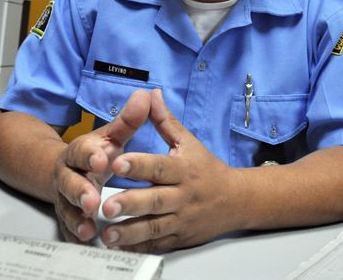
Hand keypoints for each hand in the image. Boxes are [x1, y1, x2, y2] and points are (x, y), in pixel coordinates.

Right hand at [53, 89, 150, 242]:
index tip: (102, 160)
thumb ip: (127, 121)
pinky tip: (85, 241)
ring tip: (89, 227)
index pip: (82, 151)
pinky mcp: (67, 217)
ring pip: (67, 208)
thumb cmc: (96, 154)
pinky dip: (76, 235)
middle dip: (79, 191)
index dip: (90, 156)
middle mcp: (68, 175)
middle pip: (69, 183)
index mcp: (79, 152)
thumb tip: (145, 95)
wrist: (66, 172)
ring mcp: (65, 198)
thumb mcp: (111, 137)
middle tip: (92, 200)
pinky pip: (69, 229)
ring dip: (77, 217)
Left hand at [99, 89, 240, 251]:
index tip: (117, 162)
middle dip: (130, 203)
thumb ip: (165, 121)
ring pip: (155, 227)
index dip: (138, 164)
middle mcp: (183, 195)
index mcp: (183, 169)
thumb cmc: (207, 168)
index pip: (159, 166)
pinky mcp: (180, 238)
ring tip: (108, 234)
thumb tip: (149, 94)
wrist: (236, 201)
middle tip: (105, 205)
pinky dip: (139, 247)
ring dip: (130, 232)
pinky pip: (158, 244)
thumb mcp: (188, 142)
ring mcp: (182, 219)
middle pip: (156, 200)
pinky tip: (120, 247)